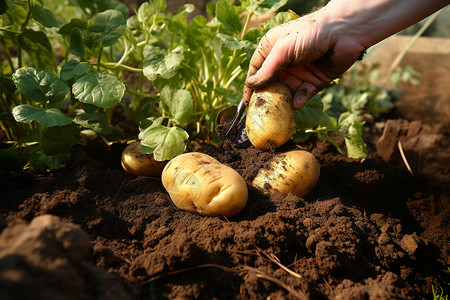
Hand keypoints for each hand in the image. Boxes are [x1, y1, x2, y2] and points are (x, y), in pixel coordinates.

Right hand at [243, 10, 365, 108]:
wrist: (345, 32)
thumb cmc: (310, 33)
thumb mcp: (283, 50)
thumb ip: (267, 69)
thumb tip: (251, 85)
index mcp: (272, 48)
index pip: (256, 69)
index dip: (250, 85)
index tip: (246, 101)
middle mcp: (284, 61)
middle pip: (269, 83)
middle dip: (265, 97)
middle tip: (259, 111)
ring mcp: (299, 72)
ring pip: (285, 92)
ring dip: (282, 101)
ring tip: (277, 112)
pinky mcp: (314, 81)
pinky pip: (303, 94)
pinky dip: (299, 100)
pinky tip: (296, 104)